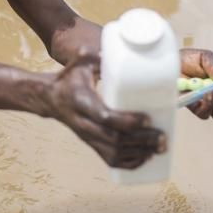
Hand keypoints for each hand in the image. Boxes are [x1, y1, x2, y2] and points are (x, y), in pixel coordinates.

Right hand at [46, 49, 165, 168]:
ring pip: (114, 153)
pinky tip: (144, 158)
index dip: (128, 121)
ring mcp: (87, 137)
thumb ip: (97, 57)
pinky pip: (109, 160)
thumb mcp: (80, 64)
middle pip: (114, 139)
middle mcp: (84, 123)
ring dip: (138, 153)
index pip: (105, 117)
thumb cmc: (69, 78)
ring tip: (159, 148)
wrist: (50, 98)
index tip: (148, 119)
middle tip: (162, 137)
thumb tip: (119, 49)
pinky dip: (128, 163)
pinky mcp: (90, 144)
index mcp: (81, 102)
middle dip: (141, 141)